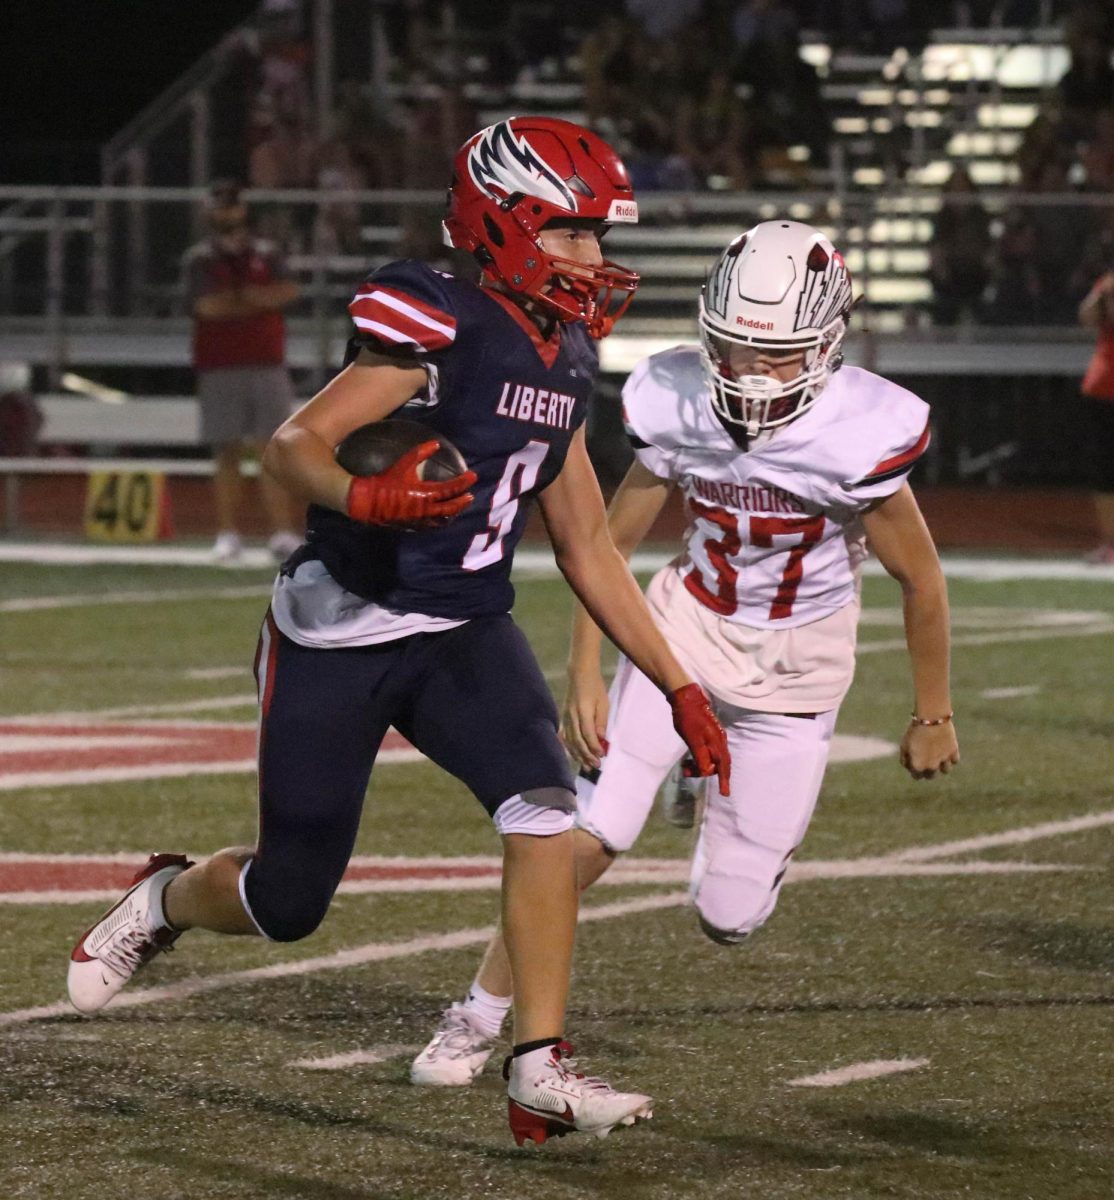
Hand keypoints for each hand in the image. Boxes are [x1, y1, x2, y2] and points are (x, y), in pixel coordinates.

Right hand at [346, 441, 476, 527]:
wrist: (368, 501)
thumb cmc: (386, 480)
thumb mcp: (404, 464)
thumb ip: (420, 453)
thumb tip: (436, 443)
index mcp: (425, 494)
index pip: (451, 489)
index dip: (464, 482)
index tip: (473, 476)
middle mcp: (426, 509)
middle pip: (451, 507)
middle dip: (463, 501)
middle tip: (470, 495)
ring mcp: (420, 519)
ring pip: (443, 518)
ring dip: (453, 512)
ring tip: (459, 506)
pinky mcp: (413, 525)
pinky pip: (432, 524)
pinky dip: (440, 519)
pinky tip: (442, 515)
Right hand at [560, 669, 610, 769]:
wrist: (580, 674)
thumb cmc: (595, 687)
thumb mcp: (603, 702)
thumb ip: (602, 721)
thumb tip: (602, 739)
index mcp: (583, 710)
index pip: (588, 733)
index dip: (594, 746)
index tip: (602, 755)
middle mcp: (572, 715)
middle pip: (577, 740)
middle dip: (587, 755)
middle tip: (596, 766)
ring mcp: (566, 717)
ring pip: (570, 741)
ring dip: (578, 755)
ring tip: (586, 766)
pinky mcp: (564, 717)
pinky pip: (564, 736)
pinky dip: (568, 747)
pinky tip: (573, 755)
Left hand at [668, 683, 730, 795]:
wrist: (687, 698)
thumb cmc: (688, 719)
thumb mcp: (692, 739)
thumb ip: (700, 756)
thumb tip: (707, 771)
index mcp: (717, 742)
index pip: (723, 766)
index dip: (724, 780)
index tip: (725, 794)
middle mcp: (720, 740)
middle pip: (719, 763)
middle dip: (707, 772)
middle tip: (687, 773)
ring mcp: (717, 736)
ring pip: (714, 757)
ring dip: (701, 765)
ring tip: (685, 766)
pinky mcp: (711, 733)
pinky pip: (711, 751)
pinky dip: (703, 758)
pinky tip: (692, 758)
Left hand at [899, 721, 959, 779]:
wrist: (931, 718)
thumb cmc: (915, 731)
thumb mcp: (904, 745)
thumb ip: (905, 759)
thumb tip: (909, 767)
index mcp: (918, 766)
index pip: (917, 777)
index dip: (914, 770)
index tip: (914, 761)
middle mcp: (932, 766)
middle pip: (931, 776)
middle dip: (928, 770)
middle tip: (926, 759)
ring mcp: (944, 760)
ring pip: (945, 770)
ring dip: (941, 765)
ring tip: (937, 754)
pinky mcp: (953, 752)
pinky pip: (954, 761)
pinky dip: (951, 757)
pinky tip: (945, 749)